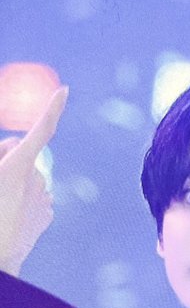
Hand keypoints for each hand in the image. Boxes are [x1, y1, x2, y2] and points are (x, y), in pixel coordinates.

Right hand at [0, 86, 67, 275]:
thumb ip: (1, 156)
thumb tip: (14, 146)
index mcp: (18, 167)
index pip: (41, 132)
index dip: (52, 110)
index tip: (65, 92)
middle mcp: (36, 179)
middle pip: (24, 155)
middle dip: (9, 159)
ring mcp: (44, 198)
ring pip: (29, 177)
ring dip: (16, 181)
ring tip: (0, 203)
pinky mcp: (47, 215)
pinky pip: (35, 197)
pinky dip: (24, 199)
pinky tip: (12, 216)